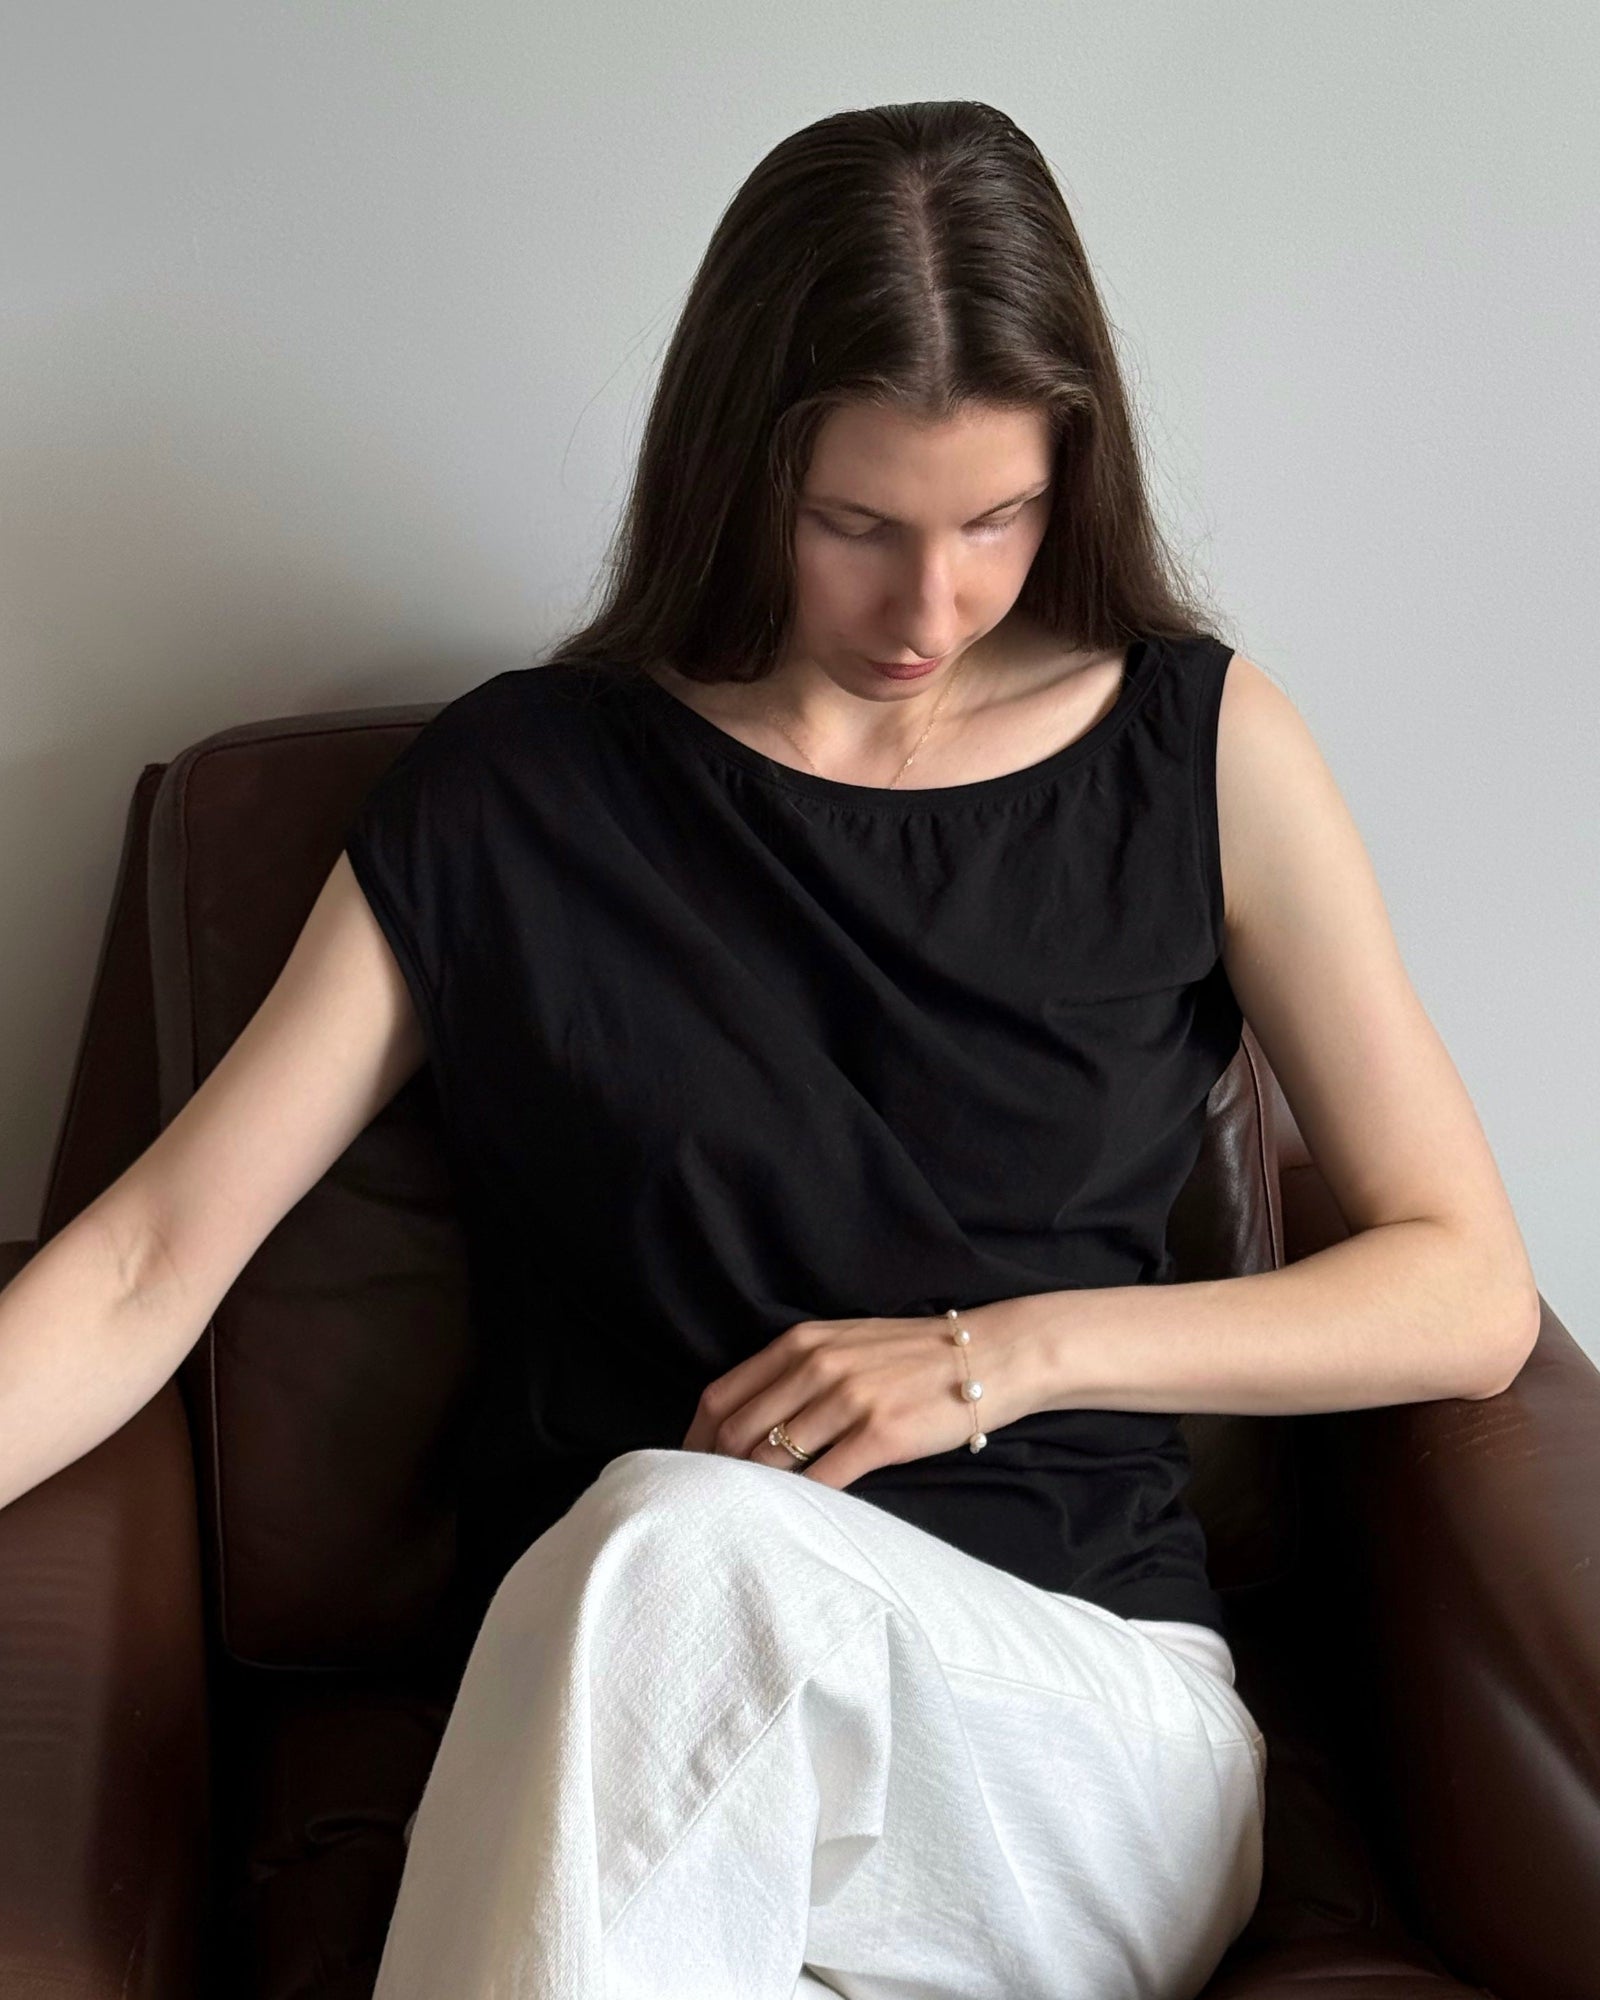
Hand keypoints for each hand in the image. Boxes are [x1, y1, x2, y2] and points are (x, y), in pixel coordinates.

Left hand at [678, 1306, 1026, 1488]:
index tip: (686, 1471)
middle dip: (714, 1474)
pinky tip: (795, 1519)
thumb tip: (748, 1418)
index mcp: (800, 1342)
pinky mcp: (880, 1434)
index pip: (720, 1397)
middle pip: (737, 1432)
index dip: (693, 1442)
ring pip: (772, 1459)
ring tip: (743, 1519)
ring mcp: (847, 1399)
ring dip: (753, 1492)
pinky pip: (822, 1481)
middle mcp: (816, 1366)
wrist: (989, 1355)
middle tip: (706, 1507)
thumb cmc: (913, 1355)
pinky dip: (800, 1503)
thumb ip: (796, 1370)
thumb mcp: (845, 1342)